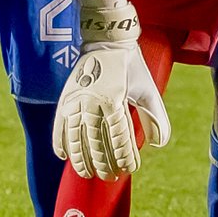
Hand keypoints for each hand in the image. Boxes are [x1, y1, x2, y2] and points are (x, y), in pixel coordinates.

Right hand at [51, 0, 170, 178]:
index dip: (125, 157)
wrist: (106, 40)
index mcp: (114, 100)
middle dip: (104, 164)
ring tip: (87, 174)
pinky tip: (63, 157)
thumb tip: (158, 144)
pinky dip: (60, 142)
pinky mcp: (65, 97)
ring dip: (81, 159)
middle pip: (96, 143)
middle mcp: (92, 102)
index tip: (130, 169)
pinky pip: (60, 125)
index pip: (119, 139)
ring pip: (76, 138)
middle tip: (111, 177)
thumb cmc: (131, 66)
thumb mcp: (149, 89)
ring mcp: (76, 100)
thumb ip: (155, 117)